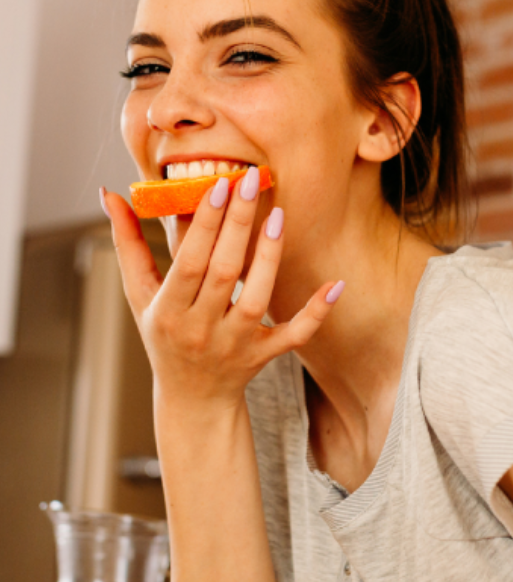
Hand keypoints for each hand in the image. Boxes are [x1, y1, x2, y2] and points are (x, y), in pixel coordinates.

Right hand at [101, 171, 342, 405]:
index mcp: (168, 312)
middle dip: (238, 225)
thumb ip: (127, 244)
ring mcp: (235, 345)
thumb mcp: (139, 294)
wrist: (192, 399)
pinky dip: (316, 313)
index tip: (219, 183)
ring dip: (269, 257)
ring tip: (278, 215)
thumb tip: (108, 194)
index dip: (205, 224)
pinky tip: (334, 285)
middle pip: (224, 273)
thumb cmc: (163, 335)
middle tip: (250, 181)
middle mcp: (201, 330)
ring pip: (257, 298)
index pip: (189, 263)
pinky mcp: (264, 355)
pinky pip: (294, 335)